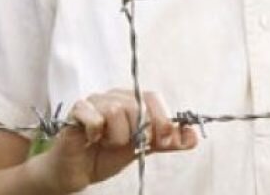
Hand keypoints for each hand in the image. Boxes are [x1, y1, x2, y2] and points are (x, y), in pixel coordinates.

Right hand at [39, 88, 197, 192]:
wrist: (77, 172)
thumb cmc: (106, 156)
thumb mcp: (142, 150)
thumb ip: (167, 142)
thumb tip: (193, 137)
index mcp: (132, 101)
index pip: (152, 98)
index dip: (162, 119)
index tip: (165, 141)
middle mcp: (114, 96)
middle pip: (137, 106)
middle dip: (137, 133)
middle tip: (127, 145)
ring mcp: (95, 101)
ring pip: (116, 111)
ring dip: (115, 137)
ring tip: (106, 143)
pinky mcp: (76, 111)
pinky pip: (94, 116)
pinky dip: (96, 132)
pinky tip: (93, 140)